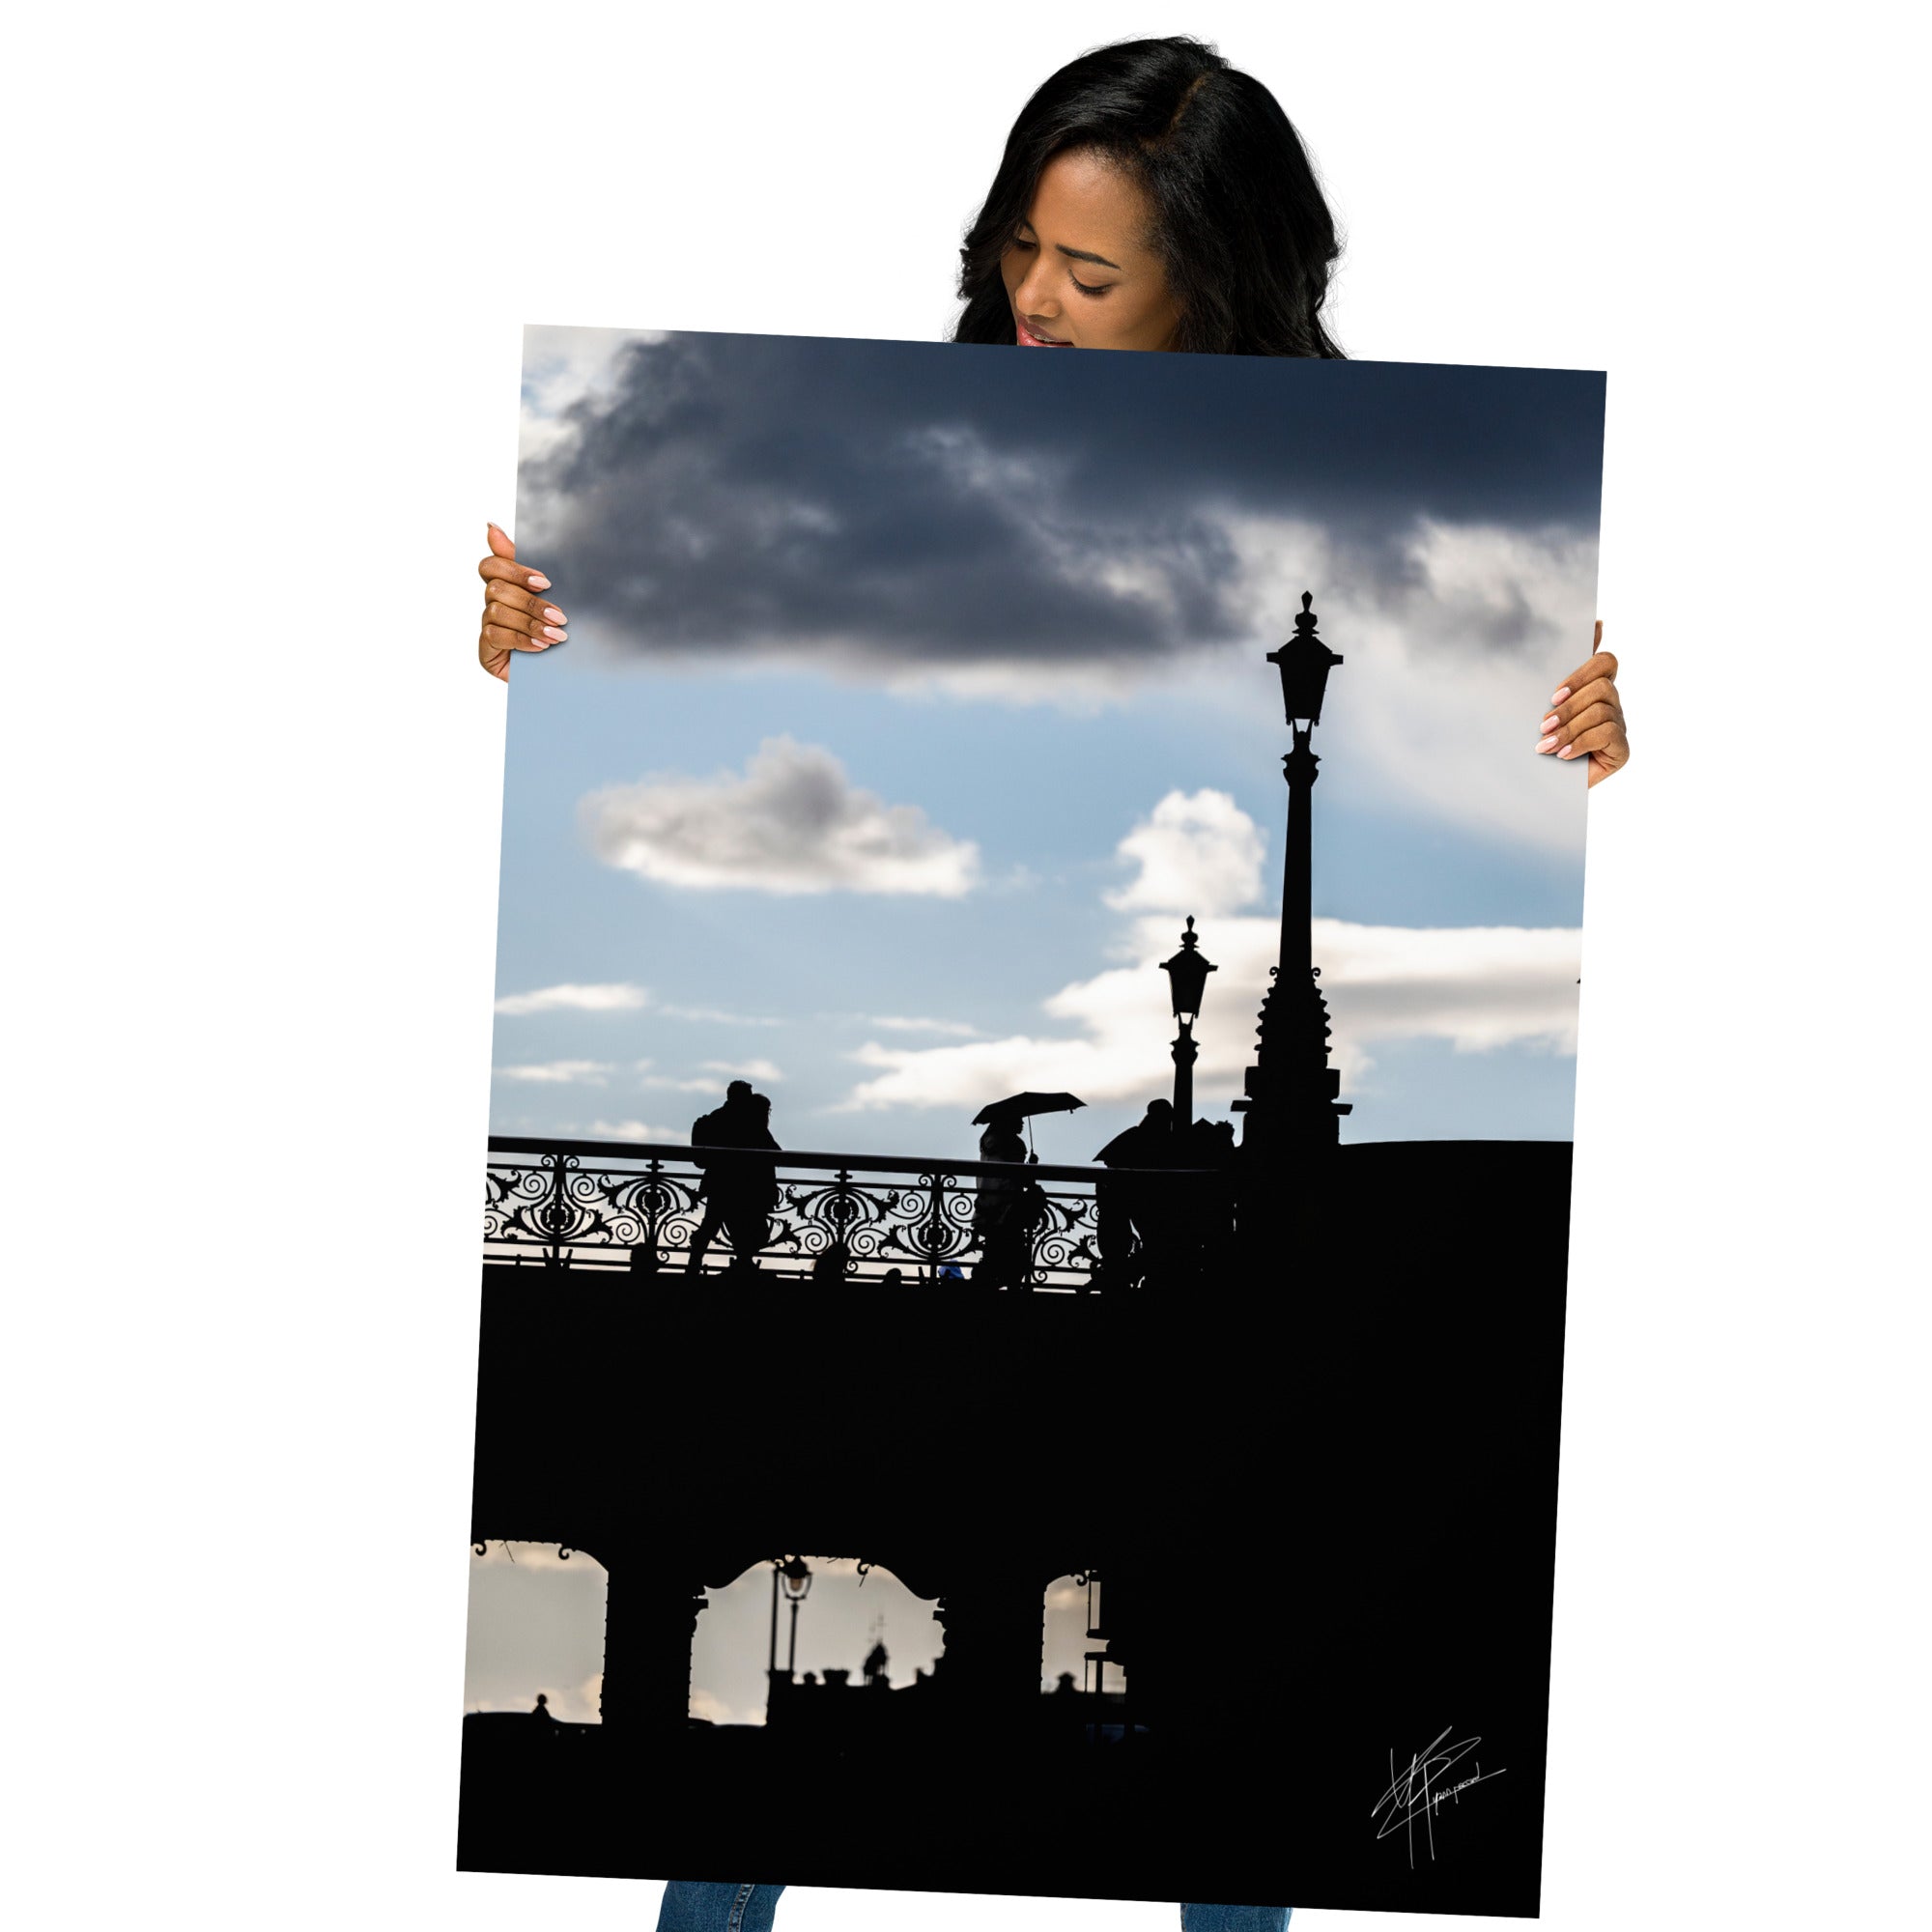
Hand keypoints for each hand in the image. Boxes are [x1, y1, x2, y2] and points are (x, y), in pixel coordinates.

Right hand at [477, 522, 566, 680]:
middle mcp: (492, 605)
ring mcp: (487, 628)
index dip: (514, 570)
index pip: (491, 566)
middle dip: (531, 602)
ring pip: (496, 611)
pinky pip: (496, 636)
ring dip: (530, 623)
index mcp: (506, 587)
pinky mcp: (486, 651)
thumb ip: (528, 565)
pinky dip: (521, 639)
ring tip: (556, 636)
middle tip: (560, 616)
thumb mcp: (553, 596)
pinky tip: (541, 647)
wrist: (564, 676)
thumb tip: (490, 526)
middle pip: (496, 588)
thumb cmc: (558, 631)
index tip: (545, 582)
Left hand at [1535, 621, 1628, 786]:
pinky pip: (1608, 733)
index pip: (1605, 661)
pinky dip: (1580, 743)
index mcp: (1594, 688)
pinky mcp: (1622, 750)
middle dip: (1569, 706)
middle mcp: (1611, 704)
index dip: (1583, 671)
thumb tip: (1591, 627)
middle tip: (1544, 725)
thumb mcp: (1542, 706)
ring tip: (1546, 745)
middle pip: (1603, 685)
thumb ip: (1558, 674)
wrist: (1538, 786)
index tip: (1554, 693)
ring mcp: (1619, 726)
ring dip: (1569, 727)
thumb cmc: (1539, 742)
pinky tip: (1562, 755)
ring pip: (1601, 710)